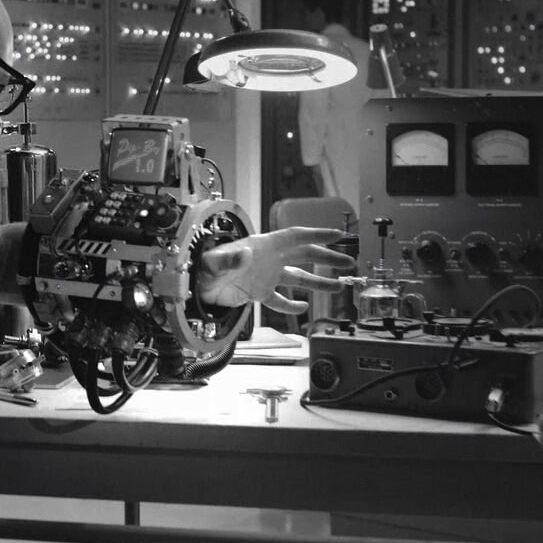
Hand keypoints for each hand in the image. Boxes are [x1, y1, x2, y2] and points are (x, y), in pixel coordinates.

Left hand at [197, 227, 353, 314]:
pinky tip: (303, 308)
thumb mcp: (214, 262)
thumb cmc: (202, 268)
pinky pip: (280, 300)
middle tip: (348, 263)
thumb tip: (243, 256)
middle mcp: (268, 259)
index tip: (338, 235)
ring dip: (318, 282)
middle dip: (327, 257)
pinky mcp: (259, 292)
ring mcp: (265, 276)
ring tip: (339, 286)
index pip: (295, 236)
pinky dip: (292, 306)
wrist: (194, 287)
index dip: (317, 234)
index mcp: (263, 246)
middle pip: (304, 255)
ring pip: (298, 278)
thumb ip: (229, 259)